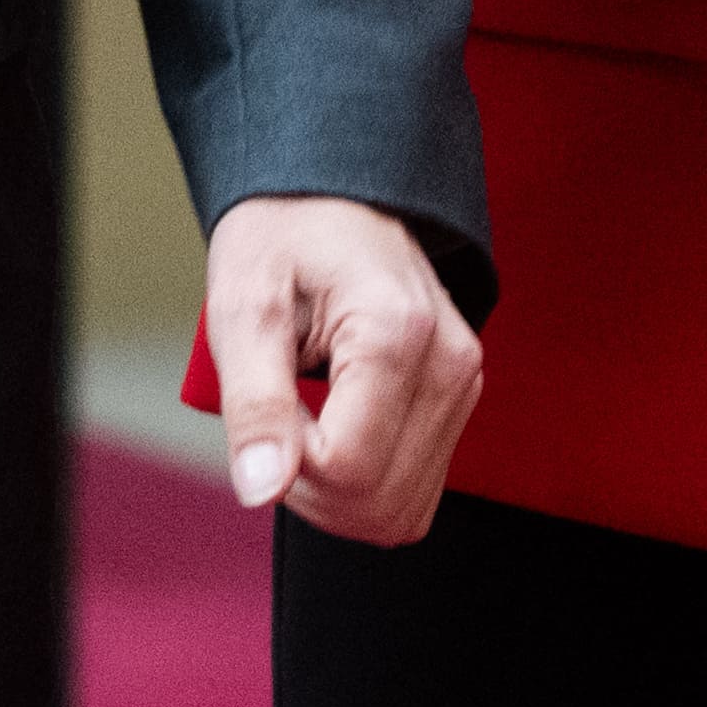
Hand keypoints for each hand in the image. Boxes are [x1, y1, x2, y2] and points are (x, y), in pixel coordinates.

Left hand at [200, 194, 482, 546]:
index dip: (287, 462)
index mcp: (398, 333)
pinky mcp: (460, 398)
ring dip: (336, 495)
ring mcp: (463, 383)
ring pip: (401, 512)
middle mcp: (449, 363)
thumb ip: (254, 404)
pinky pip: (414, 492)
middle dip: (308, 490)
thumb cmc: (282, 237)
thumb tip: (261, 490)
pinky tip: (336, 431)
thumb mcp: (243, 307)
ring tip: (304, 423)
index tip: (264, 402)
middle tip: (277, 419)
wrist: (327, 194)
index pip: (348, 469)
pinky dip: (366, 486)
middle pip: (379, 504)